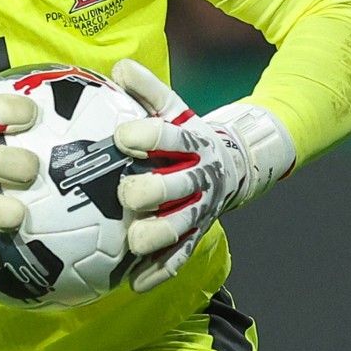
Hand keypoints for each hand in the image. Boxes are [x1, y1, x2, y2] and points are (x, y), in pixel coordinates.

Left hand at [110, 60, 293, 291]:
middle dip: (156, 190)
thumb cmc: (184, 133)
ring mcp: (200, 208)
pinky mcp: (195, 234)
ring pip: (182, 225)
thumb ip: (147, 89)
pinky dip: (159, 271)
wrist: (233, 163)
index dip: (151, 135)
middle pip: (181, 185)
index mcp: (194, 140)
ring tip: (133, 242)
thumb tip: (118, 67)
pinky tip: (134, 283)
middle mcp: (200, 176)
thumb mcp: (172, 106)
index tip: (123, 136)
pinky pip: (179, 257)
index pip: (173, 136)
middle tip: (127, 193)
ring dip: (159, 235)